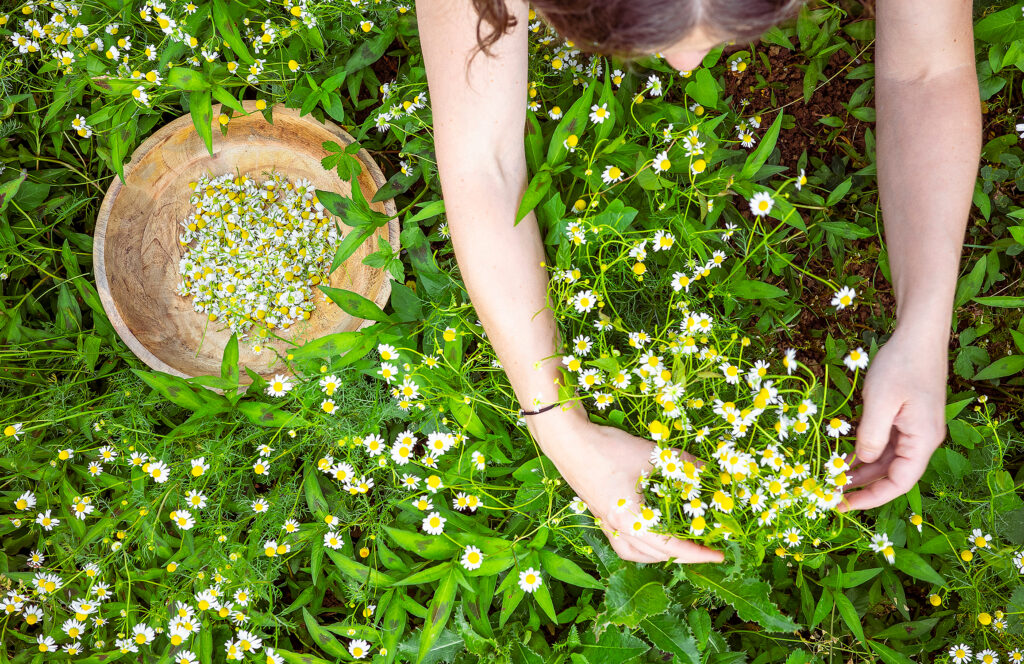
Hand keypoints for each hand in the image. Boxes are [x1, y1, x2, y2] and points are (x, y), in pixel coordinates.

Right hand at [527, 406, 723, 563]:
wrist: (568, 440)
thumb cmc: (608, 449)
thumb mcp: (652, 455)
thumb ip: (684, 465)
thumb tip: (711, 473)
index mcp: (630, 520)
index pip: (671, 546)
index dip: (698, 552)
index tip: (719, 553)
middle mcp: (617, 528)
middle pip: (655, 554)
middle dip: (683, 555)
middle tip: (706, 548)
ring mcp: (605, 523)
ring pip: (635, 553)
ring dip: (660, 555)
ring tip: (679, 547)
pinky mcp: (599, 514)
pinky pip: (622, 543)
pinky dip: (640, 546)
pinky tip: (649, 534)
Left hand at [839, 325, 947, 511]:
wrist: (918, 335)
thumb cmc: (901, 364)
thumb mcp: (880, 401)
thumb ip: (870, 435)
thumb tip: (862, 462)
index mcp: (923, 441)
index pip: (900, 483)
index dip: (872, 498)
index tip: (844, 505)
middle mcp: (922, 440)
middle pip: (893, 475)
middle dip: (862, 486)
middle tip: (830, 494)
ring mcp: (914, 429)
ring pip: (887, 460)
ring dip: (862, 471)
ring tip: (833, 478)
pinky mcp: (906, 418)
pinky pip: (885, 444)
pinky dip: (865, 452)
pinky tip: (844, 456)